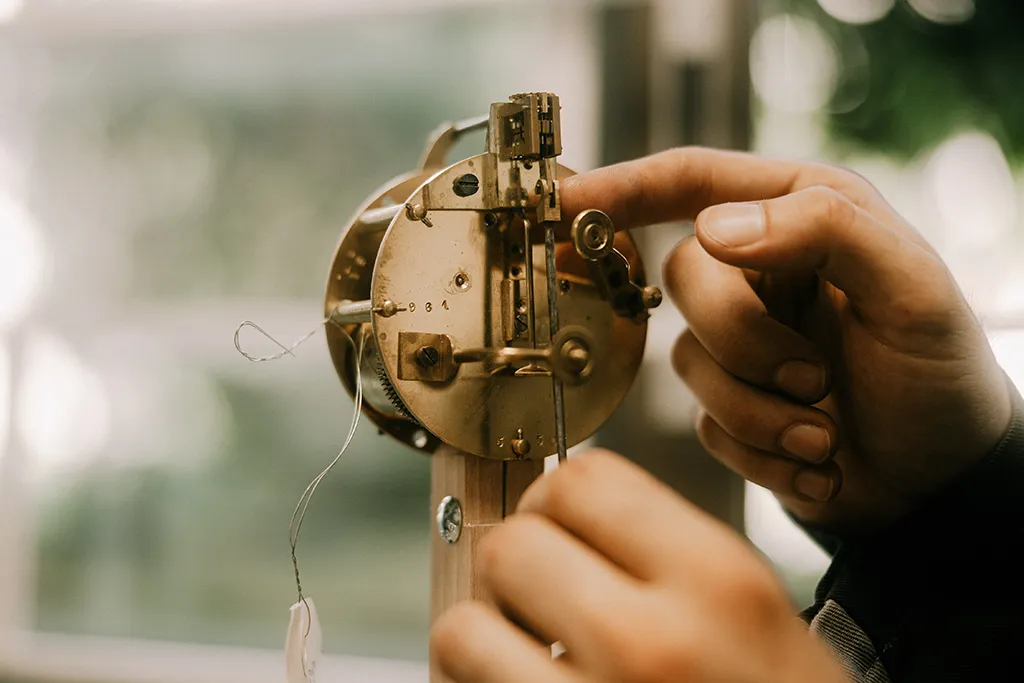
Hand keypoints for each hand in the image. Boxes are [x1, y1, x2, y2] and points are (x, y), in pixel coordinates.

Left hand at [431, 450, 847, 682]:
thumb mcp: (759, 616)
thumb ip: (669, 553)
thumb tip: (570, 512)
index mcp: (717, 584)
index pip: (582, 481)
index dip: (556, 497)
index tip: (558, 523)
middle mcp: (648, 644)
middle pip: (512, 545)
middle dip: (519, 564)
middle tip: (541, 593)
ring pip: (463, 629)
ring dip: (485, 638)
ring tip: (523, 655)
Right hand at [560, 148, 1011, 530]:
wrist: (943, 482)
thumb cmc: (941, 373)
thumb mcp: (911, 287)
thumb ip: (824, 230)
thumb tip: (711, 230)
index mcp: (799, 216)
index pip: (694, 182)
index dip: (625, 187)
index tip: (567, 204)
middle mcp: (759, 273)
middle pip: (685, 281)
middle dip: (745, 342)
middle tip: (814, 379)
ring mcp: (740, 344)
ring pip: (690, 363)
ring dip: (761, 411)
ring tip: (827, 436)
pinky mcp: (731, 408)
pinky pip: (707, 426)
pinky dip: (763, 454)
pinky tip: (819, 464)